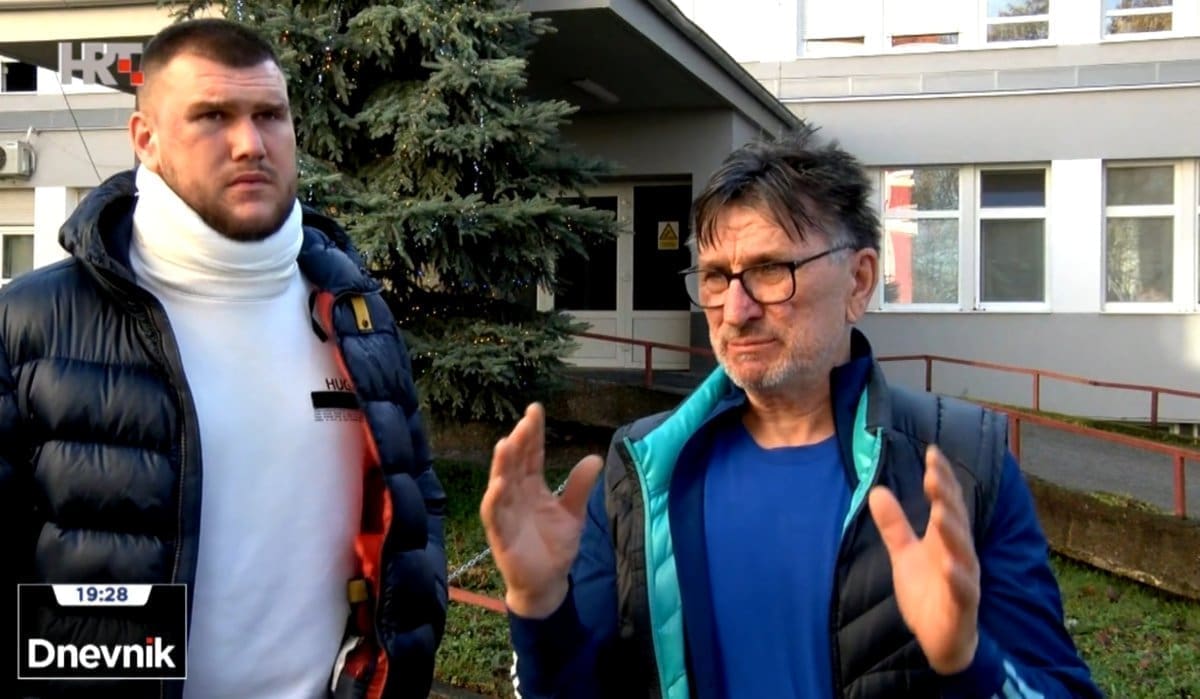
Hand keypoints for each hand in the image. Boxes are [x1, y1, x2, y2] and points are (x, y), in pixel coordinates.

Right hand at [480, 403, 603, 617]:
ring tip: (506, 443)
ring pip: (501, 484)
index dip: (533, 434)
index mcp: (532, 487)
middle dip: (519, 443)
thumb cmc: (555, 545)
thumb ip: (580, 487)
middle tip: (525, 421)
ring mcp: (506, 513)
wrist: (548, 582)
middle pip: (516, 464)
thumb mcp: (573, 513)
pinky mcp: (500, 535)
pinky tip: (498, 484)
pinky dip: (494, 499)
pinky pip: (494, 515)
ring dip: (502, 466)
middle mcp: (516, 495)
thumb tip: (594, 457)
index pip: (531, 455)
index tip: (535, 410)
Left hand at [868, 445, 979, 674]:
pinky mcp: (962, 606)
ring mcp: (964, 580)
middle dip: (946, 496)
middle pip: (956, 521)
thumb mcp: (905, 554)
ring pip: (962, 552)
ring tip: (940, 510)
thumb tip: (876, 490)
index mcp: (946, 540)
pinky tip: (949, 565)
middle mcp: (959, 555)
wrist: (939, 640)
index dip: (942, 478)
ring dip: (953, 531)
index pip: (947, 503)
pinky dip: (957, 578)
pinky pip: (962, 591)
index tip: (932, 452)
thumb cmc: (928, 592)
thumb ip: (894, 525)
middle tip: (934, 472)